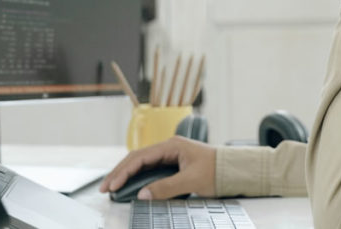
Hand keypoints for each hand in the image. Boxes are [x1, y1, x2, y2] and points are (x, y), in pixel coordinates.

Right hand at [99, 136, 216, 199]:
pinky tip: (130, 186)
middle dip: (119, 173)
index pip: (140, 157)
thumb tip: (143, 195)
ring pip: (142, 164)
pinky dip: (138, 177)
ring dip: (127, 175)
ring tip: (113, 187)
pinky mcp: (173, 164)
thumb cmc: (217, 171)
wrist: (235, 170)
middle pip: (137, 158)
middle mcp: (168, 147)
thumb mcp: (192, 180)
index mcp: (171, 145)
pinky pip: (151, 169)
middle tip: (105, 188)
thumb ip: (167, 187)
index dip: (123, 171)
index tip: (111, 185)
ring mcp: (170, 155)